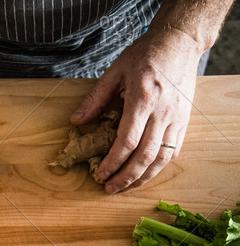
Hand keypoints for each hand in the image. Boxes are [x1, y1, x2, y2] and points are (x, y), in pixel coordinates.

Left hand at [70, 29, 201, 192]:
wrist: (180, 42)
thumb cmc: (146, 54)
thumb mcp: (115, 71)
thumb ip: (95, 98)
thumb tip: (76, 121)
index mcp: (143, 98)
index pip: (127, 140)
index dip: (114, 161)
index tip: (102, 173)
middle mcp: (162, 112)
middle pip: (145, 155)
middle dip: (126, 177)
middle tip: (110, 188)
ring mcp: (176, 118)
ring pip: (161, 159)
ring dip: (143, 178)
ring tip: (126, 187)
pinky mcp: (185, 121)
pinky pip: (174, 152)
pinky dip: (159, 167)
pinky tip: (145, 174)